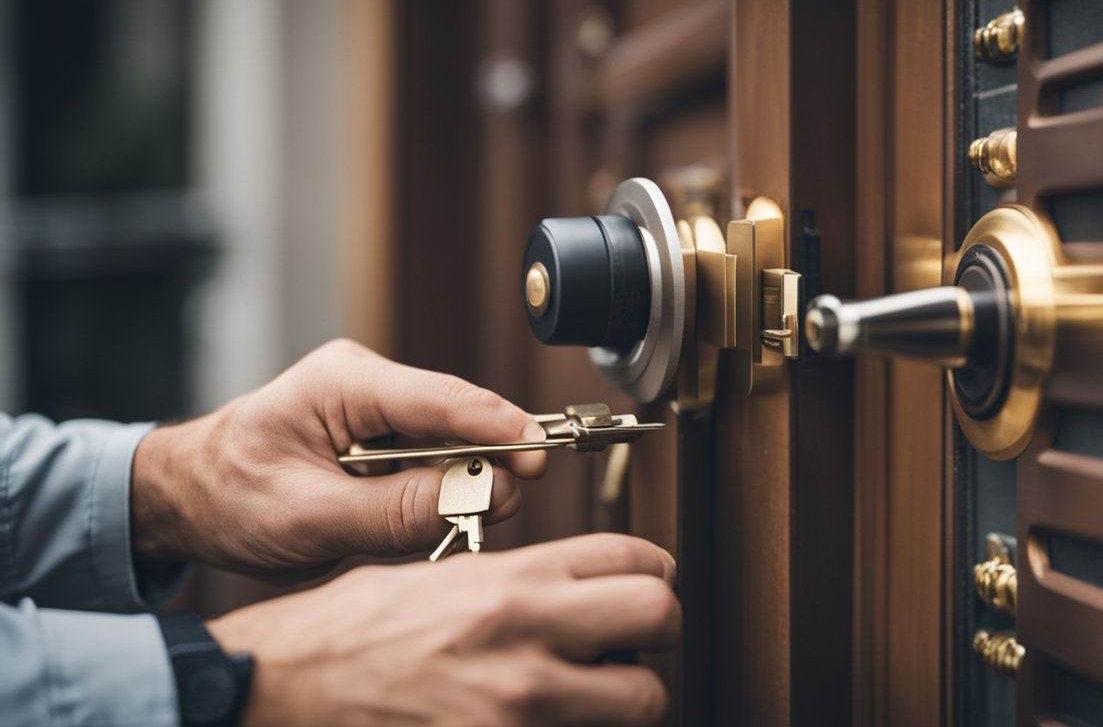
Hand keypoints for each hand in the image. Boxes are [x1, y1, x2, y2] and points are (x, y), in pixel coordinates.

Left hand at [130, 339, 547, 577]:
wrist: (184, 499)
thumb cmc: (226, 497)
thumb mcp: (306, 517)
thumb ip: (394, 511)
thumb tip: (482, 497)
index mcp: (343, 382)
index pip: (442, 397)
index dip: (498, 426)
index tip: (539, 458)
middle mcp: (368, 384)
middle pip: (457, 421)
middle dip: (484, 466)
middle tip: (494, 515)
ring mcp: (378, 410)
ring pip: (450, 446)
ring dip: (459, 487)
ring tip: (452, 528)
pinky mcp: (383, 440)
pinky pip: (432, 464)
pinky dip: (440, 495)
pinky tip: (429, 522)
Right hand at [208, 533, 678, 726]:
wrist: (277, 690)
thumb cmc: (342, 634)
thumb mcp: (433, 577)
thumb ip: (512, 583)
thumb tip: (568, 592)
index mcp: (508, 581)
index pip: (632, 557)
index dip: (652, 570)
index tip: (647, 585)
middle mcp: (525, 637)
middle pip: (659, 615)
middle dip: (657, 630)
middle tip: (635, 643)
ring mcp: (520, 705)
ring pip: (644, 698)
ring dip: (628, 695)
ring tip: (596, 693)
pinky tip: (552, 721)